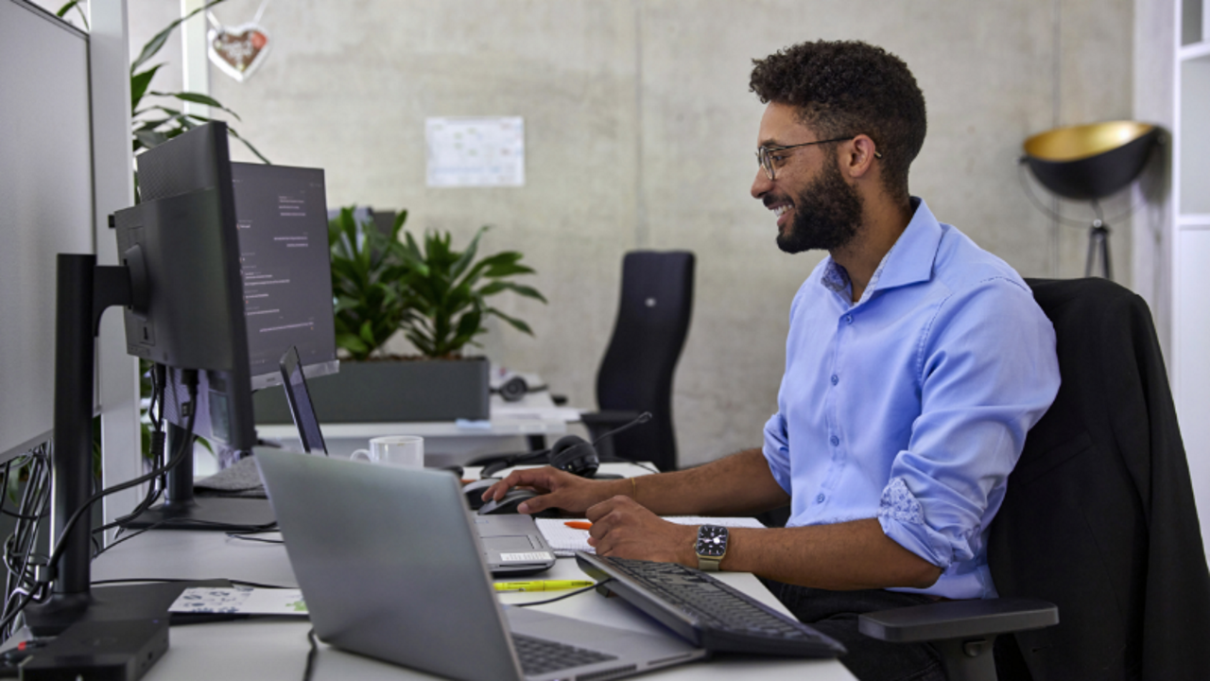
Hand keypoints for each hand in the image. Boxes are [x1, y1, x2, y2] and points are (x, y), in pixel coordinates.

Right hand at [481, 466, 622, 514]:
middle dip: (500, 488)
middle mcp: (543, 479)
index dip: (504, 485)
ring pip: (522, 489)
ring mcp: (545, 488)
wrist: (600, 498)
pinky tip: (514, 506)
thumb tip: (523, 506)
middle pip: (516, 481)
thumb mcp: (562, 498)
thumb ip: (541, 502)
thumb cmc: (586, 493)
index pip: (518, 476)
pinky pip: (530, 498)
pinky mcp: (548, 497)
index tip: (496, 495)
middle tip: (487, 497)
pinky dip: (520, 501)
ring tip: (495, 501)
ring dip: (509, 494)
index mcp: (545, 473)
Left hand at [585, 495, 696, 564]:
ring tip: (628, 546)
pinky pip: (605, 558)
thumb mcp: (634, 515)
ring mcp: (616, 533)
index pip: (591, 513)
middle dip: (603, 538)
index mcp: (619, 502)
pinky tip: (628, 554)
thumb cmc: (657, 531)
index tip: (608, 527)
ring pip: (598, 547)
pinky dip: (613, 560)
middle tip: (623, 538)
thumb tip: (591, 539)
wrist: (674, 543)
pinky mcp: (618, 550)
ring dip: (609, 550)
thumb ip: (610, 521)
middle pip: (593, 531)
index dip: (599, 523)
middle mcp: (616, 515)